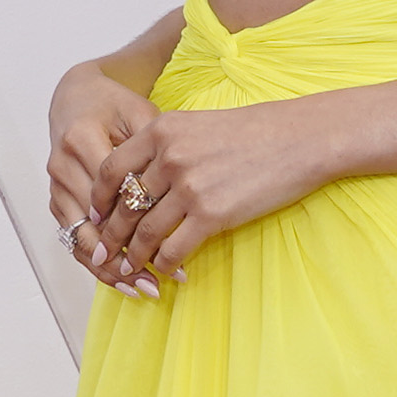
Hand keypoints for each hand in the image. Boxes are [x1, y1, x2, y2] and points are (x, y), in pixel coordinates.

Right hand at [48, 61, 162, 293]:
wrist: (76, 98)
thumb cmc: (114, 106)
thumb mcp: (140, 114)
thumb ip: (153, 149)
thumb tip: (176, 193)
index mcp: (82, 138)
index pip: (111, 192)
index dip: (140, 223)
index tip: (170, 248)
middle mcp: (62, 165)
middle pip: (93, 223)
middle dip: (124, 257)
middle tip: (155, 284)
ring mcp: (55, 185)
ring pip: (80, 238)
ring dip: (110, 268)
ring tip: (141, 289)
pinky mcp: (56, 199)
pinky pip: (73, 238)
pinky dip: (96, 262)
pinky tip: (121, 280)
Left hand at [109, 96, 336, 279]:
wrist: (301, 138)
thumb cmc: (256, 131)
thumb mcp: (200, 124)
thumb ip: (168, 146)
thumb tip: (143, 178)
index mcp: (161, 130)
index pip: (112, 169)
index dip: (99, 198)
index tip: (95, 214)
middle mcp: (169, 157)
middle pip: (124, 205)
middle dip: (110, 235)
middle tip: (102, 254)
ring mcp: (189, 186)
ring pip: (145, 232)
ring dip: (134, 256)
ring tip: (129, 270)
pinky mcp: (212, 214)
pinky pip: (173, 248)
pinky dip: (164, 265)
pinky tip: (166, 271)